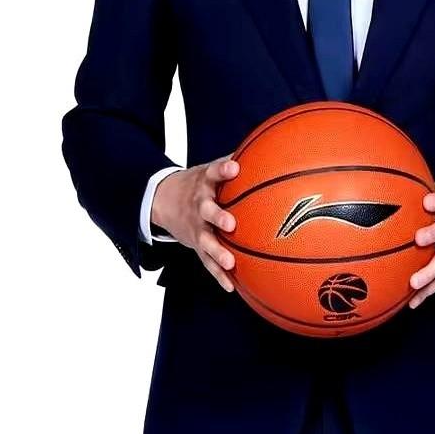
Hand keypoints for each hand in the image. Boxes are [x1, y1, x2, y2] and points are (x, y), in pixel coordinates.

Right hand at [151, 154, 239, 291]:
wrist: (164, 199)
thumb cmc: (201, 183)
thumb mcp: (212, 168)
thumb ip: (235, 161)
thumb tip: (270, 147)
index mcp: (205, 182)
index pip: (213, 172)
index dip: (223, 170)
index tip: (234, 168)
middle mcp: (199, 204)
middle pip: (206, 210)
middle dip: (218, 216)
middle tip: (231, 223)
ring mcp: (196, 226)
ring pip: (205, 241)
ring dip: (217, 252)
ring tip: (230, 262)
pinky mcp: (195, 244)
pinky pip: (206, 261)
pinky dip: (218, 274)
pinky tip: (231, 286)